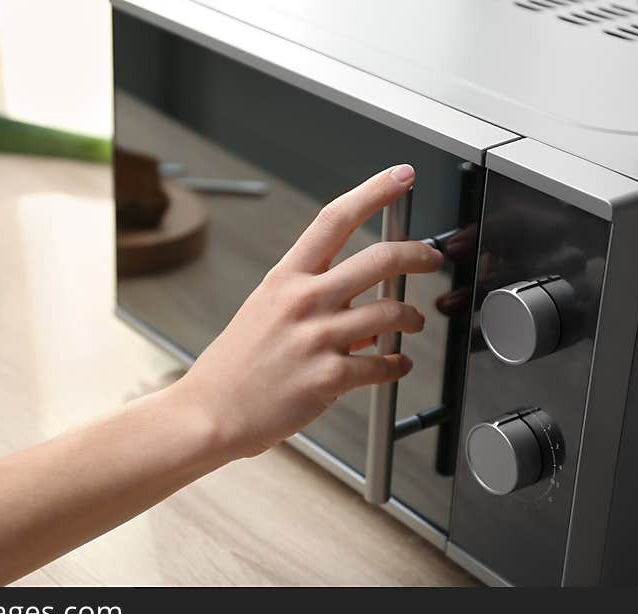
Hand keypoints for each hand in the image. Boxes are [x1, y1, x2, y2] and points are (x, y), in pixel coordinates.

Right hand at [172, 165, 443, 458]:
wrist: (208, 412)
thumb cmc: (233, 367)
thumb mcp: (264, 314)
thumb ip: (311, 303)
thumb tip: (359, 306)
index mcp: (285, 279)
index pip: (334, 219)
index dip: (374, 192)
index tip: (401, 176)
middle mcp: (303, 301)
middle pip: (379, 260)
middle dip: (417, 255)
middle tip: (429, 258)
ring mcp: (316, 338)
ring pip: (391, 312)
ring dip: (412, 317)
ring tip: (413, 323)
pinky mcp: (328, 377)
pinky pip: (382, 365)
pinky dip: (398, 365)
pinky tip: (397, 365)